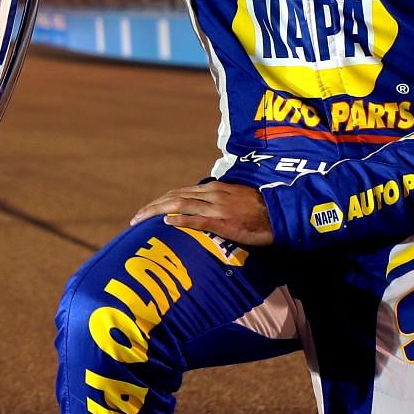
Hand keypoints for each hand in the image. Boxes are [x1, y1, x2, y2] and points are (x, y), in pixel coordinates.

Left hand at [130, 182, 273, 245]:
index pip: (179, 192)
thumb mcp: (234, 199)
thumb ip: (216, 202)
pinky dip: (181, 220)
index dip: (159, 201)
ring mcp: (217, 207)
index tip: (145, 211)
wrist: (279, 215)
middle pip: (173, 197)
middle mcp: (211, 195)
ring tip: (139, 221)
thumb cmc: (259, 210)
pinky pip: (198, 220)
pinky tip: (167, 223)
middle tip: (134, 219)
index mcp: (213, 189)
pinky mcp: (224, 222)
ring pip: (179, 205)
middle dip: (151, 207)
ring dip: (156, 212)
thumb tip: (200, 209)